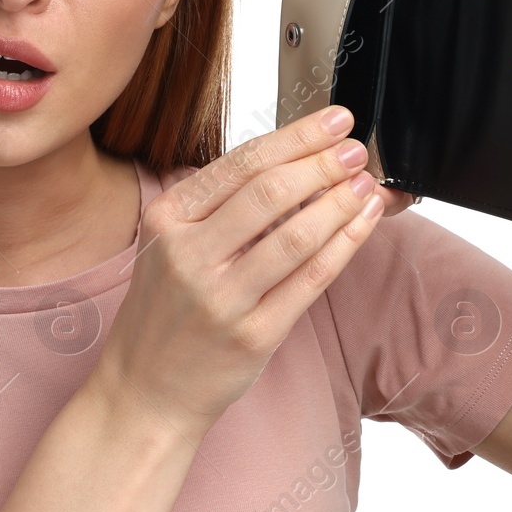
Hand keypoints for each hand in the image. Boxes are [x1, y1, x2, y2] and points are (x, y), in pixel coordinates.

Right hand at [91, 106, 384, 441]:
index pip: (242, 163)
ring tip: (367, 184)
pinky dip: (345, 244)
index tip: (334, 120)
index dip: (297, 137)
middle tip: (356, 151)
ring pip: (295, 235)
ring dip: (340, 203)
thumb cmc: (166, 312)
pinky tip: (362, 223)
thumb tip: (298, 160)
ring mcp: (221, 299)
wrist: (143, 391)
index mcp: (166, 219)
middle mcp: (188, 255)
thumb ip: (221, 205)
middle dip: (323, 164)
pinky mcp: (253, 336)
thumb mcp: (170, 245)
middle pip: (270, 192)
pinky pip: (310, 279)